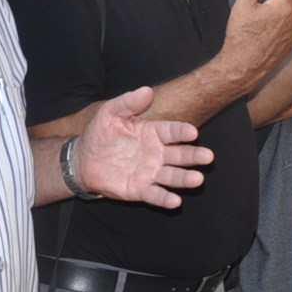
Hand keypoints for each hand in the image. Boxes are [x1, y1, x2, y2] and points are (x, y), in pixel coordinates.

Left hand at [76, 87, 213, 208]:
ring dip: (185, 178)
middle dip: (194, 156)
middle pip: (180, 154)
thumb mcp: (110, 113)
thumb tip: (146, 90)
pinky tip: (176, 201)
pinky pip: (155, 195)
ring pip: (172, 176)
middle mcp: (157, 154)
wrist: (83, 159)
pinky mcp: (140, 190)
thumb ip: (128, 103)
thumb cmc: (100, 134)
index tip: (193, 132)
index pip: (172, 131)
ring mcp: (150, 173)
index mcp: (153, 133)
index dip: (182, 132)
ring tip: (197, 179)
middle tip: (208, 157)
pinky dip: (165, 199)